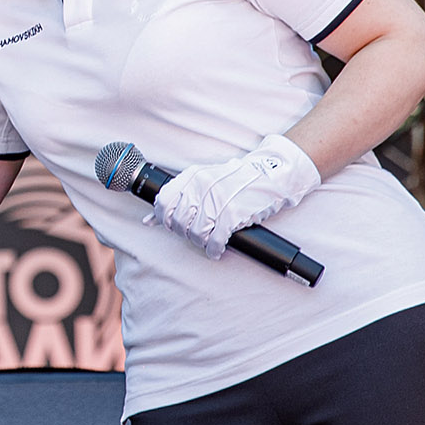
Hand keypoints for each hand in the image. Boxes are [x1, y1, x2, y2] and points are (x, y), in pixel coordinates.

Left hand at [146, 134, 319, 256]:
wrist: (273, 174)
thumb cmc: (239, 179)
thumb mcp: (206, 179)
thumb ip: (181, 194)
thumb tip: (151, 219)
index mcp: (194, 176)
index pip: (164, 201)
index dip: (165, 219)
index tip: (172, 225)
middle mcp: (203, 186)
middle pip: (179, 221)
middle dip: (185, 233)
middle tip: (195, 235)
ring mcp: (218, 200)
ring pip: (196, 232)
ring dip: (201, 242)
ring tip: (208, 241)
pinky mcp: (233, 214)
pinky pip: (215, 239)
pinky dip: (214, 248)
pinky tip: (217, 249)